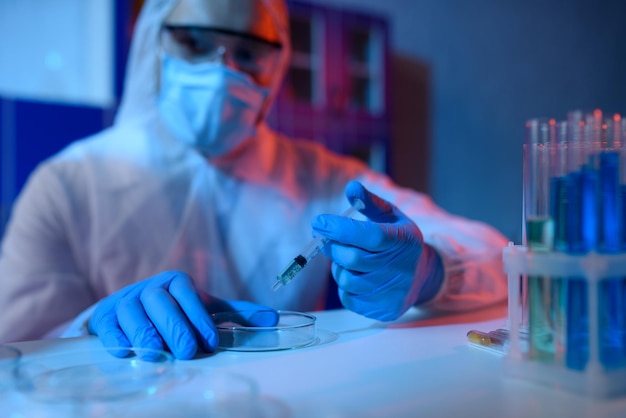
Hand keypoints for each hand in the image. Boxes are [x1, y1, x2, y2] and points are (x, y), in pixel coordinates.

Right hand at [89, 271, 277, 358]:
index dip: (199, 317)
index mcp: (175, 282)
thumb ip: (236, 314)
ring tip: (161, 355)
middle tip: (189, 352)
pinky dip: (119, 340)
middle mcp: (149, 288)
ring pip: (133, 314)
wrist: (128, 311)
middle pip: (160, 303)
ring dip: (147, 335)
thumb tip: (273, 319)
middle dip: (176, 328)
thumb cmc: (174, 311)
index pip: (187, 295)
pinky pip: (110, 328)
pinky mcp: (104, 319)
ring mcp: (124, 302)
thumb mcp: (204, 309)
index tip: (210, 342)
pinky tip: (129, 352)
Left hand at [312, 180, 442, 320]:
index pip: (369, 236)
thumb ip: (370, 203)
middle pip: (352, 259)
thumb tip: (351, 187)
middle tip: (324, 238)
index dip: (340, 229)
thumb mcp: (391, 217)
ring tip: (346, 258)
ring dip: (338, 267)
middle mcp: (400, 268)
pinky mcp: (383, 310)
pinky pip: (349, 299)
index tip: (318, 222)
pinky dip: (345, 286)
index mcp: (403, 241)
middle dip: (331, 247)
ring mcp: (392, 292)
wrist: (422, 277)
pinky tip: (355, 275)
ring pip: (346, 280)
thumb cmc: (400, 242)